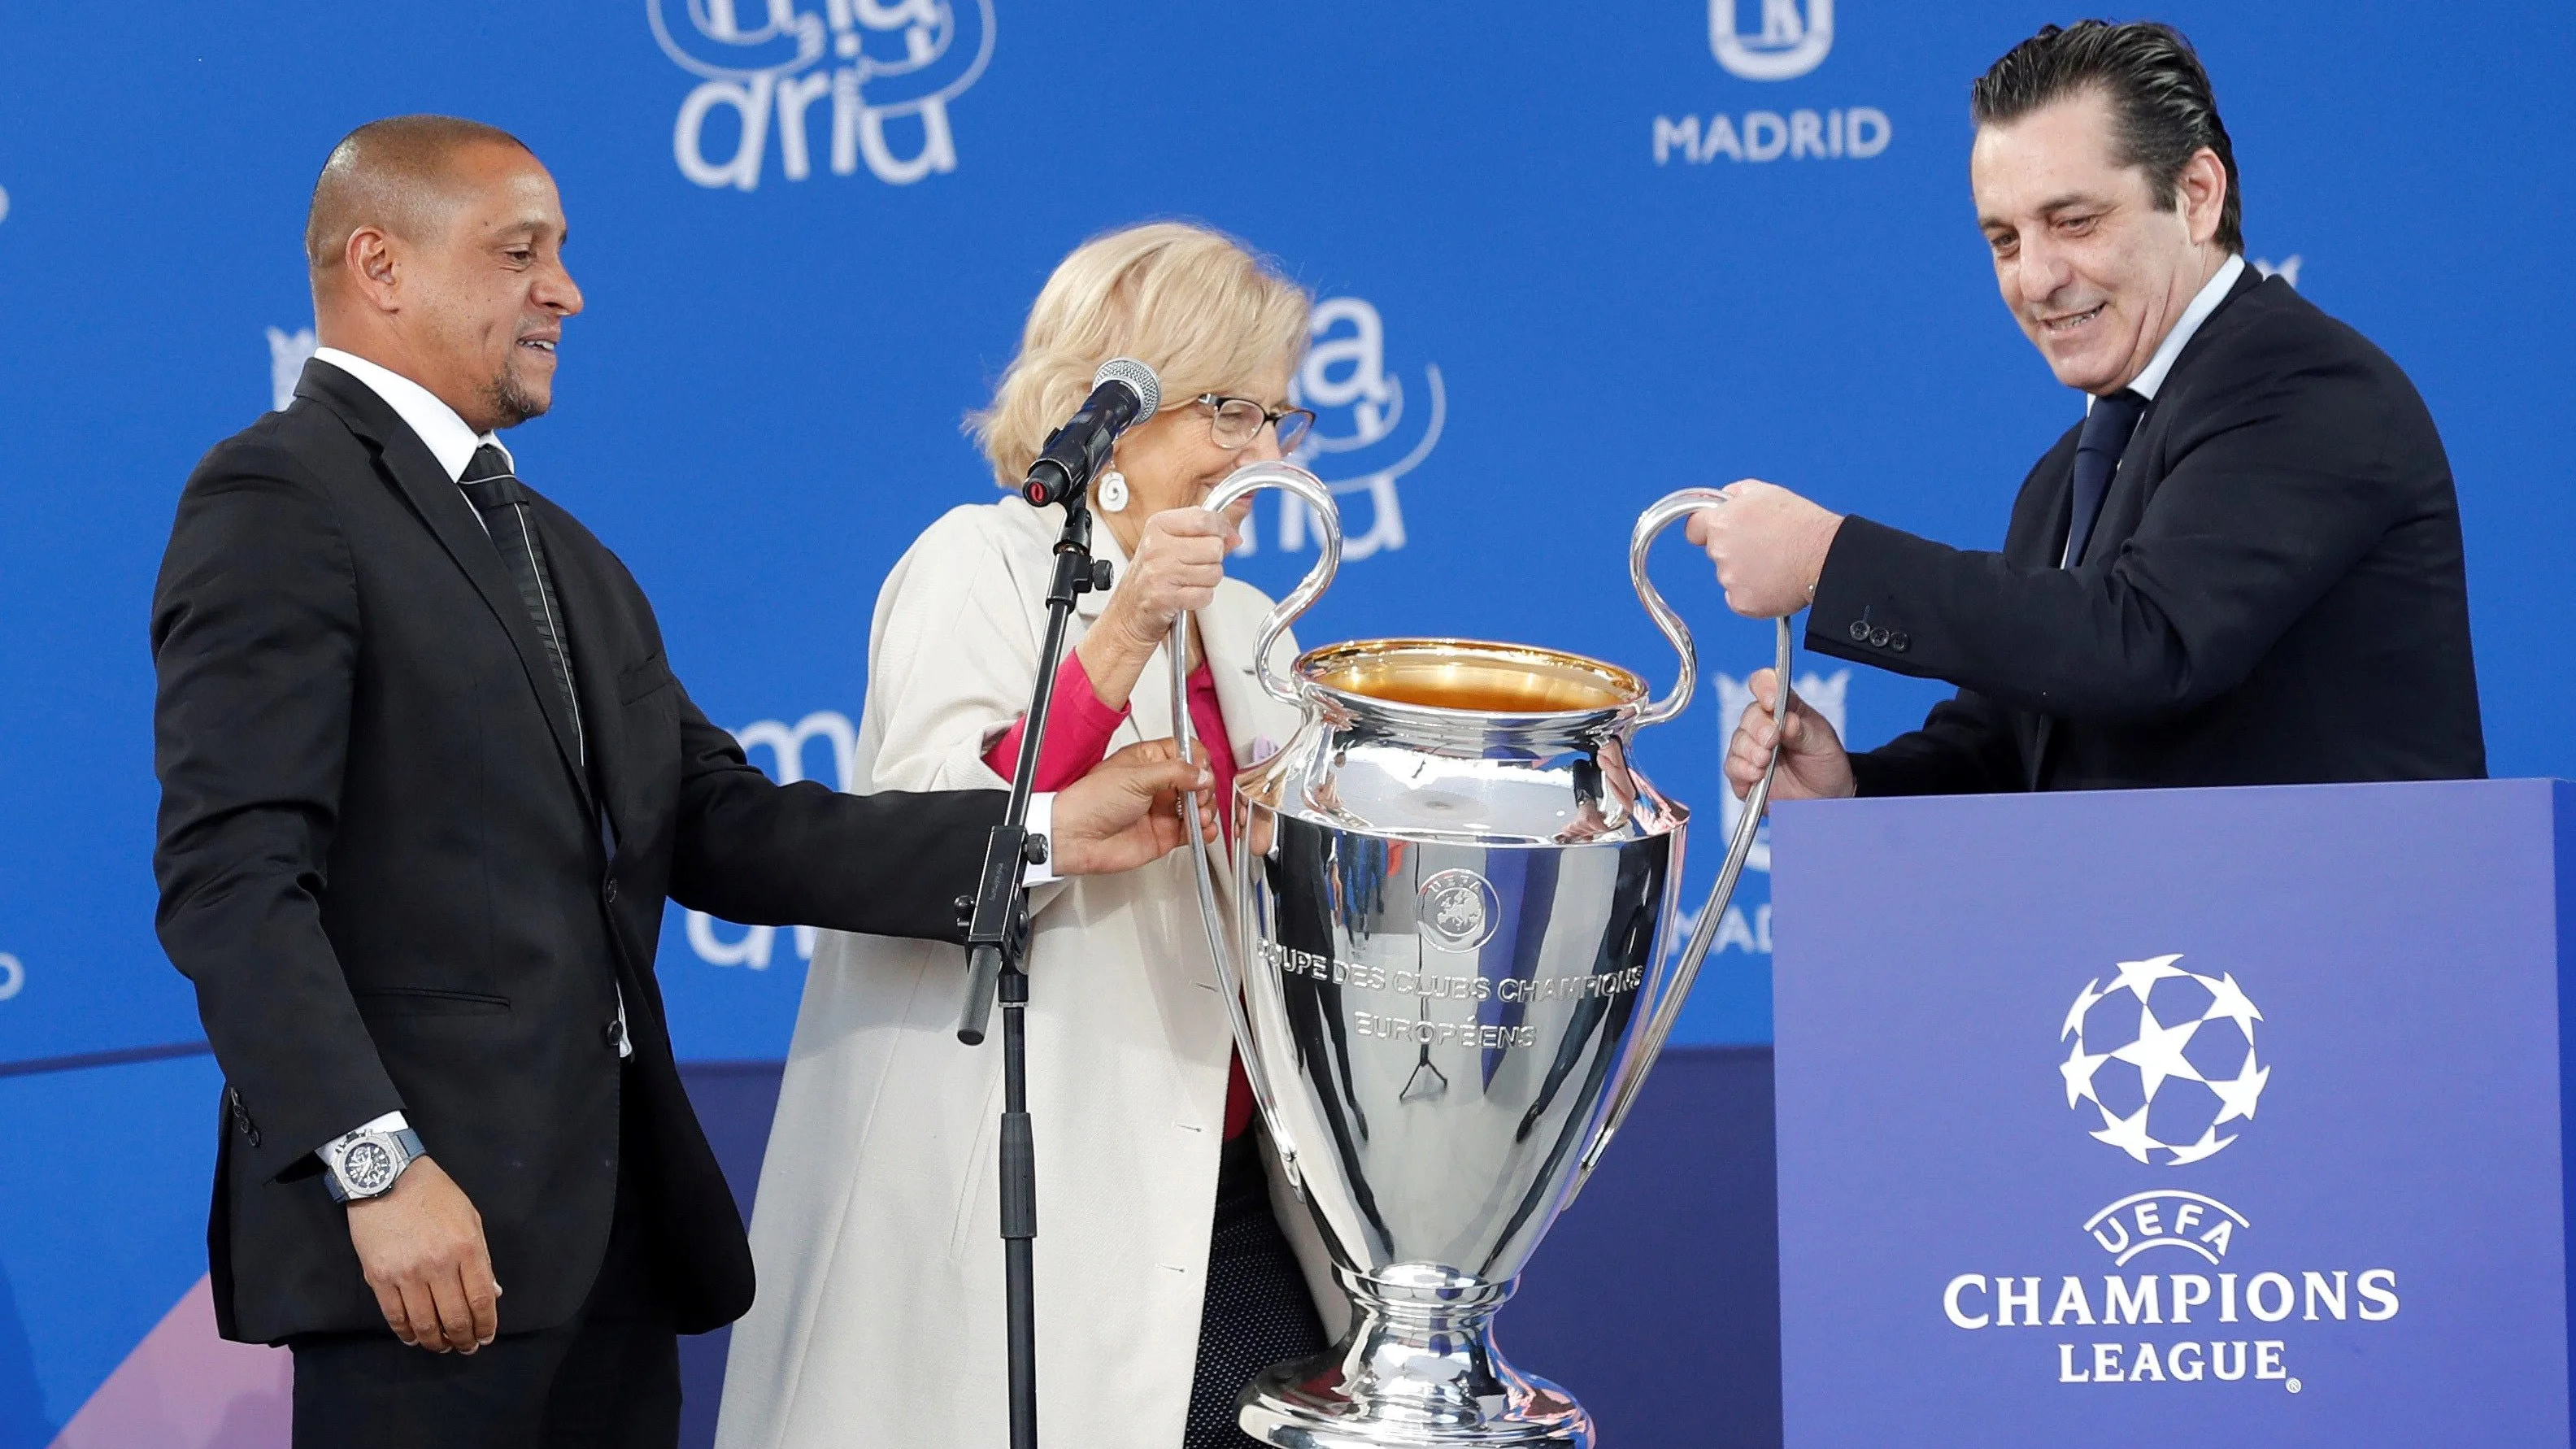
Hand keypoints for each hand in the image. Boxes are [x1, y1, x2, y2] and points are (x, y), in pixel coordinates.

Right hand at [346, 1156, 500, 1352]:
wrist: (387, 1177)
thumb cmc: (435, 1195)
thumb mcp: (470, 1218)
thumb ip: (481, 1258)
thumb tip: (491, 1294)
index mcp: (466, 1248)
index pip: (480, 1299)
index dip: (485, 1324)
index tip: (486, 1337)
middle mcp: (438, 1266)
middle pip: (454, 1317)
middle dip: (463, 1339)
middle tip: (466, 1348)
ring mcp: (406, 1274)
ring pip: (424, 1323)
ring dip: (436, 1342)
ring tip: (442, 1347)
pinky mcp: (378, 1277)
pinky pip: (394, 1316)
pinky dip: (406, 1333)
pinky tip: (414, 1338)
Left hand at [1049, 738, 1218, 874]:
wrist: (1076, 837)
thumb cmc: (1091, 801)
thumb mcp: (1136, 777)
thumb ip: (1175, 773)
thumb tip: (1202, 774)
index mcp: (1147, 760)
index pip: (1184, 752)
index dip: (1197, 759)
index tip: (1201, 768)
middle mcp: (1156, 784)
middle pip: (1196, 780)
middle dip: (1204, 787)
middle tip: (1197, 795)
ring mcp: (1161, 810)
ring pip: (1198, 806)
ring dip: (1206, 809)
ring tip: (1200, 814)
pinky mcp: (1165, 834)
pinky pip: (1193, 831)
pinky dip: (1204, 831)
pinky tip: (1203, 829)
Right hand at [1097, 508, 1231, 656]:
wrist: (1129, 610)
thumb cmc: (1152, 575)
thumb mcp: (1173, 543)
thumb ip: (1206, 535)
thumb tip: (1234, 536)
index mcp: (1158, 525)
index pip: (1204, 519)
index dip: (1221, 529)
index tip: (1222, 536)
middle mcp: (1157, 546)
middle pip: (1214, 547)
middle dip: (1213, 560)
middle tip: (1194, 566)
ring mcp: (1160, 571)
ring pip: (1214, 572)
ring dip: (1207, 581)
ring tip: (1188, 581)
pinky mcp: (1164, 597)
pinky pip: (1205, 595)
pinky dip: (1201, 598)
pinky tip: (1186, 595)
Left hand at [1684, 480, 1843, 618]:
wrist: (1826, 557)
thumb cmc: (1802, 524)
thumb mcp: (1767, 492)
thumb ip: (1736, 494)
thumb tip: (1724, 499)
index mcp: (1721, 523)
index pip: (1694, 528)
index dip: (1705, 528)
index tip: (1716, 531)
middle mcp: (1719, 551)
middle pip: (1716, 552)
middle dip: (1735, 549)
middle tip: (1765, 546)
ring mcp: (1729, 579)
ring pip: (1731, 576)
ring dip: (1747, 572)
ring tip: (1777, 563)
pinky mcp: (1742, 603)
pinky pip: (1741, 599)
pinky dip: (1756, 593)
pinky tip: (1777, 581)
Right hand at [1725, 668, 1856, 801]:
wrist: (1828, 798)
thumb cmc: (1826, 763)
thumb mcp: (1824, 743)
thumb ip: (1804, 731)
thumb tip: (1786, 720)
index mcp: (1785, 709)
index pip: (1766, 684)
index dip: (1764, 686)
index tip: (1771, 701)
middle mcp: (1764, 726)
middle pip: (1749, 716)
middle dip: (1758, 728)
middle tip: (1771, 740)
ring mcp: (1752, 750)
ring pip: (1737, 742)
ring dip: (1750, 750)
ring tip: (1765, 762)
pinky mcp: (1744, 775)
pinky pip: (1732, 768)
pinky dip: (1742, 770)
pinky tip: (1757, 775)